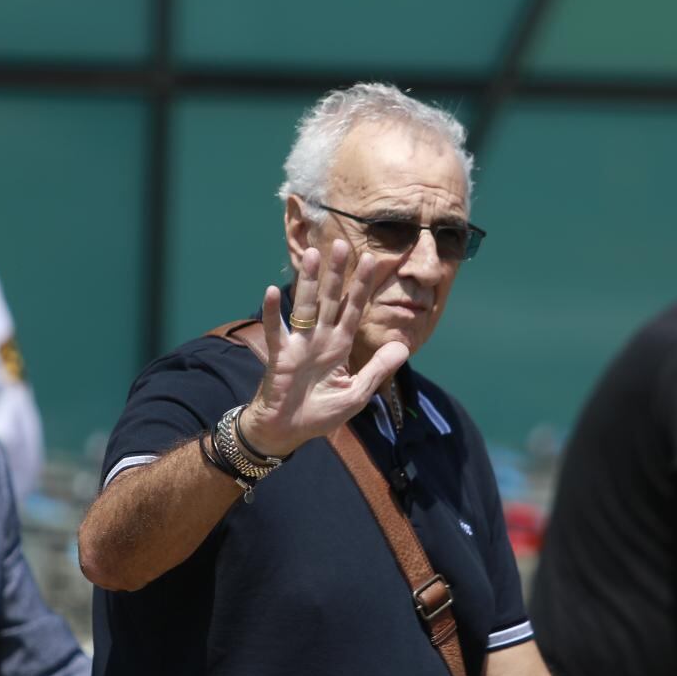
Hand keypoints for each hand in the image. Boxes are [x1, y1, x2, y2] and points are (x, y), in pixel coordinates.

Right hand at [240, 241, 409, 457]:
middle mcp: (320, 339)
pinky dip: (273, 312)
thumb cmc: (320, 413)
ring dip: (309, 282)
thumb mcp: (357, 393)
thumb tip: (404, 345)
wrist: (288, 432)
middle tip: (342, 244)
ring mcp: (299, 345)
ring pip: (306, 307)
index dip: (362, 286)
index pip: (353, 309)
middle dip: (336, 273)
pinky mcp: (281, 356)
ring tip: (312, 255)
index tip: (372, 259)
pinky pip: (277, 331)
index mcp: (339, 346)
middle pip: (330, 300)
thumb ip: (378, 369)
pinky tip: (272, 292)